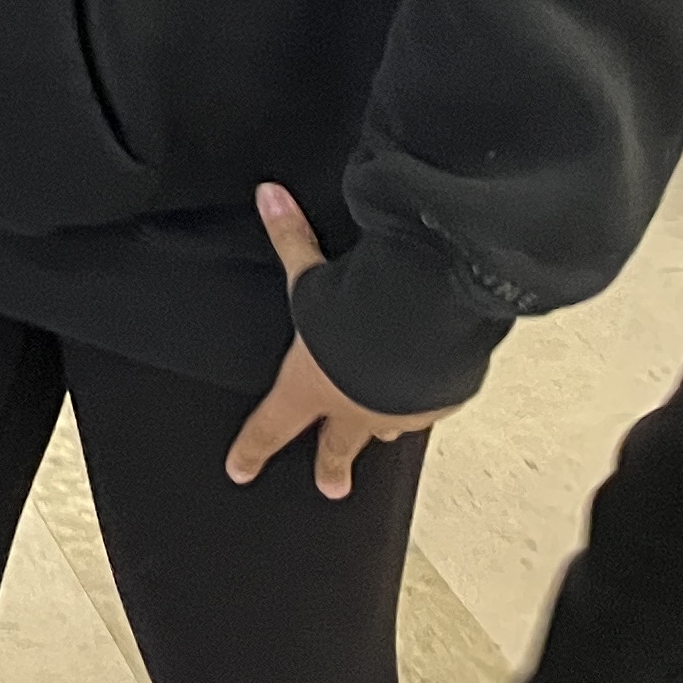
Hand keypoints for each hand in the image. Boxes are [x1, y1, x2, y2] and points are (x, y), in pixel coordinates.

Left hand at [224, 183, 459, 498]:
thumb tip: (266, 194)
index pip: (270, 425)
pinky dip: (429, 396)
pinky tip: (432, 391)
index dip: (251, 449)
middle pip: (338, 447)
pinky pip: (433, 402)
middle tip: (331, 487)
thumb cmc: (353, 313)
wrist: (422, 332)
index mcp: (310, 388)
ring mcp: (402, 409)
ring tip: (385, 436)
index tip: (238, 471)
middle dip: (332, 466)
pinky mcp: (444, 397)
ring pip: (390, 426)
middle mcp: (355, 409)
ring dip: (385, 429)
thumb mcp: (311, 275)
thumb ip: (289, 238)